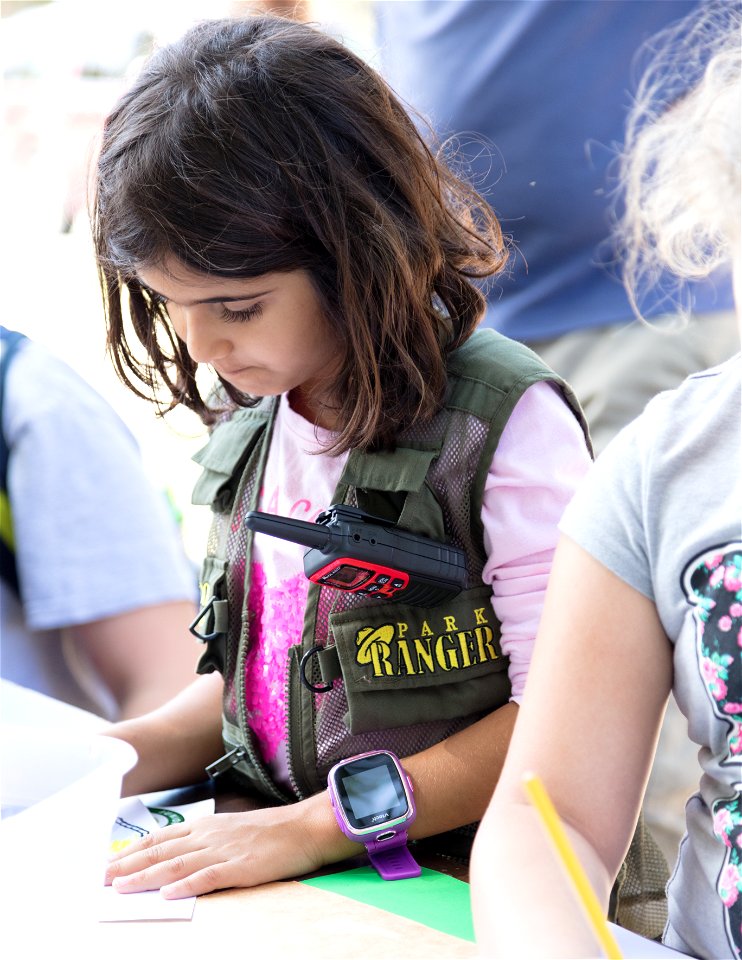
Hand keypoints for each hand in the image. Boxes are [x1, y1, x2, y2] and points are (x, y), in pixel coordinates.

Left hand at [105, 797, 346, 897]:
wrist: (305, 827)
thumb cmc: (271, 831)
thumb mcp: (233, 830)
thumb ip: (207, 840)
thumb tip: (181, 855)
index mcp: (207, 826)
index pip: (161, 837)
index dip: (133, 851)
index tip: (110, 863)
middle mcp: (209, 835)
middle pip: (161, 851)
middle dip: (128, 866)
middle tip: (101, 879)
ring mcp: (224, 850)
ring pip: (177, 865)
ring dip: (146, 877)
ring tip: (121, 888)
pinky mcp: (241, 867)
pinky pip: (209, 877)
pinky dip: (187, 886)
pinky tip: (168, 895)